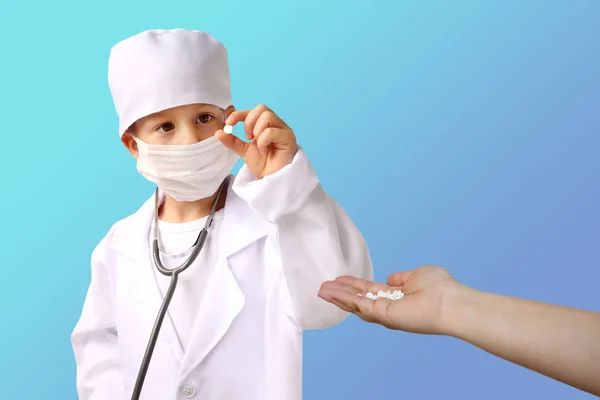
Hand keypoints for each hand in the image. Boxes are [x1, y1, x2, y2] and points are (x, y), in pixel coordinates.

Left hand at [215, 104, 297, 178]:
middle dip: (249, 122)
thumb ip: (232, 141)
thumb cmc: (263, 164)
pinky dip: (263, 141)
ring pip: (267, 116)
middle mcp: (276, 124)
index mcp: (266, 125)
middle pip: (261, 108)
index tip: (228, 124)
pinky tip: (264, 151)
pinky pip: (271, 131)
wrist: (271, 179)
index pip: (253, 111)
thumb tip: (217, 132)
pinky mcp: (289, 138)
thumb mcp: (243, 151)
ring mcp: (284, 130)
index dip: (239, 114)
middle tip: (248, 138)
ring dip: (257, 131)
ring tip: (258, 145)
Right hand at [318, 265, 459, 333]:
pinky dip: (345, 299)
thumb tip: (390, 279)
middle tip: (323, 287)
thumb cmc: (441, 288)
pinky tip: (332, 292)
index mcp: (396, 297)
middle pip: (359, 300)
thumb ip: (401, 277)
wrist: (452, 302)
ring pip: (356, 305)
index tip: (340, 279)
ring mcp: (385, 313)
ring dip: (338, 297)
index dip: (354, 285)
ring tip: (322, 290)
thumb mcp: (417, 275)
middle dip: (340, 294)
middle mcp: (389, 308)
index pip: (370, 291)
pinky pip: (360, 305)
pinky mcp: (384, 315)